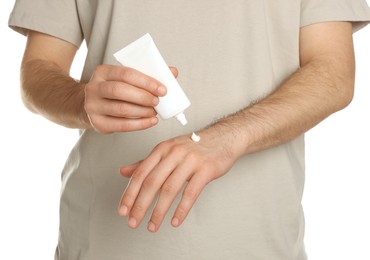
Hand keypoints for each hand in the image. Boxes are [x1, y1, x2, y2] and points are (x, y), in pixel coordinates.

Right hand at [84, 64, 177, 133]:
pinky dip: (140, 124)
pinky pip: (121, 125)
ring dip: (142, 111)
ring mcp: (93, 106)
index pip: (126, 73)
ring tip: (154, 112)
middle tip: (157, 101)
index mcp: (103, 71)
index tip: (162, 89)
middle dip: (143, 97)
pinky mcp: (98, 123)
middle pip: (120, 90)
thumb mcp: (126, 78)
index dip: (146, 82)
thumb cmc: (114, 91)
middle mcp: (94, 87)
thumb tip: (172, 72)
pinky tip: (150, 121)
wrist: (92, 106)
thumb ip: (148, 75)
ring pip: (121, 109)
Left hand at [117, 128, 239, 231]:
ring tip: (153, 225)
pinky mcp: (206, 170)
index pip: (141, 173)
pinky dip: (181, 210)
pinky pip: (191, 193)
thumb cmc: (195, 146)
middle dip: (140, 205)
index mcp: (162, 149)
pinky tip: (175, 221)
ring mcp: (190, 161)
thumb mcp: (168, 150)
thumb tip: (123, 172)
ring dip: (159, 211)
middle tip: (133, 222)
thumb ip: (146, 162)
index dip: (130, 193)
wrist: (223, 138)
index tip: (123, 210)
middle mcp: (174, 153)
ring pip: (170, 189)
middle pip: (152, 182)